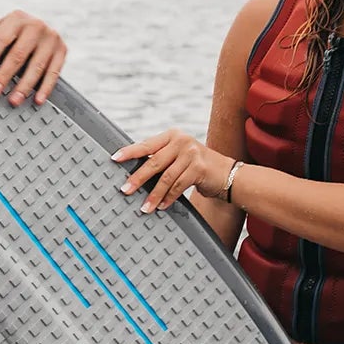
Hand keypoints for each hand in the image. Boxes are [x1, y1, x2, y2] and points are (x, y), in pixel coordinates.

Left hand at [0, 9, 65, 106]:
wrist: (40, 27)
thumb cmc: (14, 32)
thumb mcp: (2, 28)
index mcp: (16, 18)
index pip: (1, 37)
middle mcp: (36, 25)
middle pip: (18, 54)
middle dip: (5, 75)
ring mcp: (51, 38)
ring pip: (36, 66)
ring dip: (24, 86)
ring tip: (14, 99)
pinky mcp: (62, 50)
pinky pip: (54, 72)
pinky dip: (45, 88)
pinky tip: (37, 99)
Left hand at [112, 129, 235, 213]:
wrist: (228, 174)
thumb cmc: (198, 167)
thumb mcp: (179, 156)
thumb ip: (161, 159)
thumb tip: (134, 173)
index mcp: (172, 135)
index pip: (146, 144)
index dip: (130, 152)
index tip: (115, 158)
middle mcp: (181, 141)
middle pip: (154, 161)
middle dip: (138, 178)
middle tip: (125, 189)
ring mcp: (192, 154)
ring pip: (166, 177)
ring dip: (153, 194)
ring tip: (145, 207)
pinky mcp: (199, 168)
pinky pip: (178, 186)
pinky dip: (168, 198)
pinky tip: (162, 206)